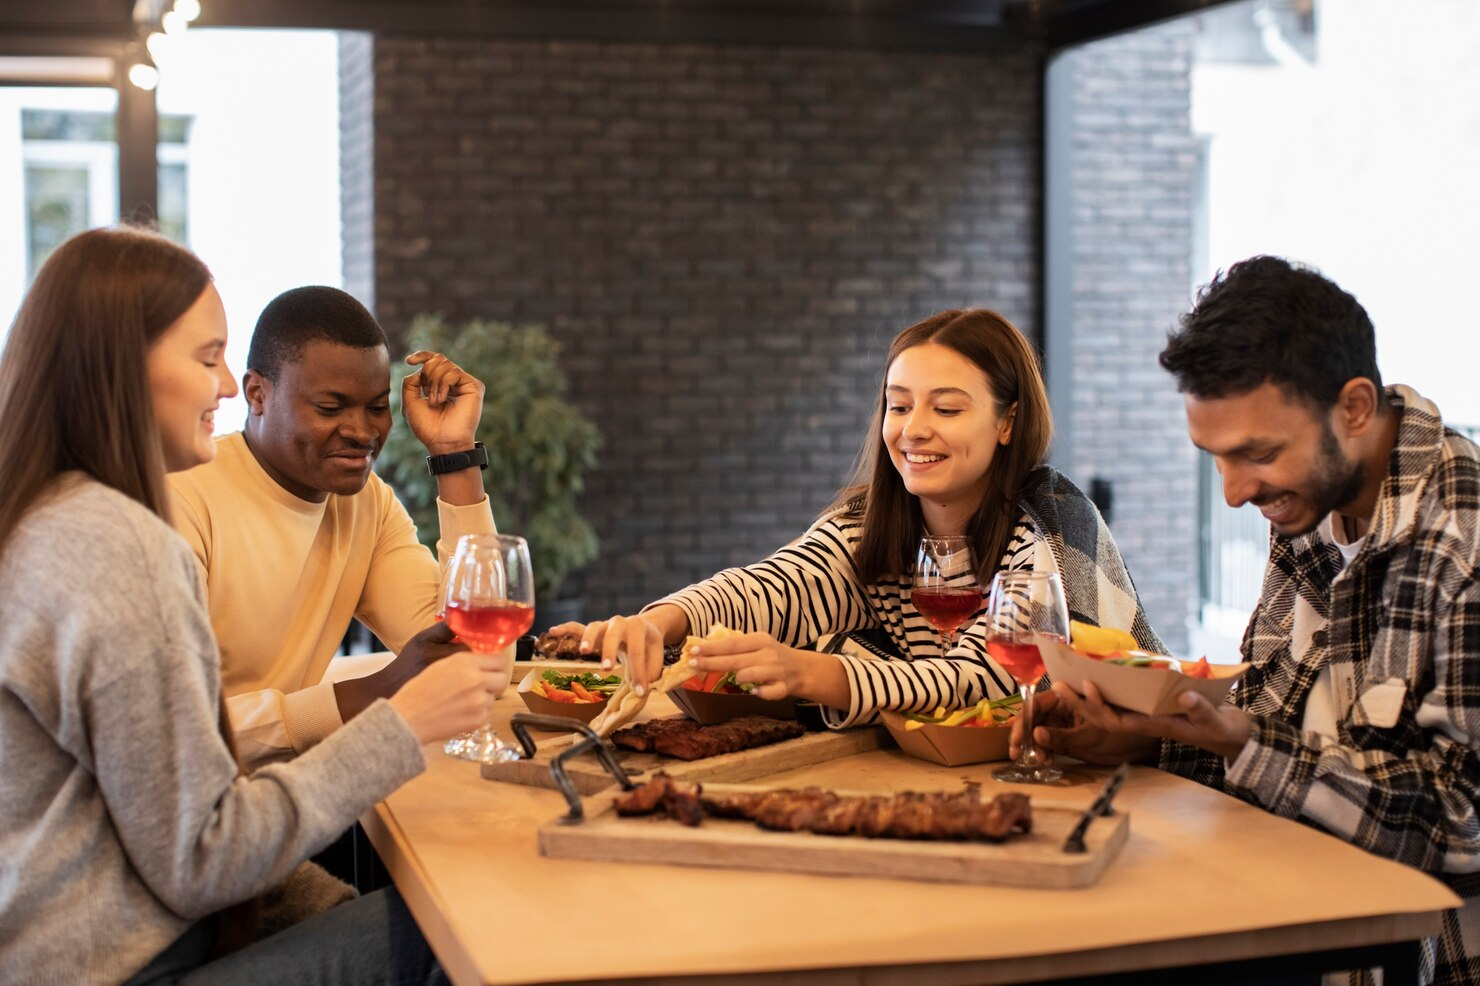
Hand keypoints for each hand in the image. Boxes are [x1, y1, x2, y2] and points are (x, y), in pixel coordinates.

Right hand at [389, 649, 506, 744]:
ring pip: (494, 697)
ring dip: (484, 699)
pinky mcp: (478, 719)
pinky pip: (487, 713)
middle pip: (503, 678)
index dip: (494, 665)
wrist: (407, 717)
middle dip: (494, 682)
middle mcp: (476, 679)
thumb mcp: (440, 665)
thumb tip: (484, 659)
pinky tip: (459, 713)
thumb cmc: (419, 690)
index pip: (498, 659)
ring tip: (462, 702)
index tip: (490, 669)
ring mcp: (479, 700)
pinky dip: (477, 714)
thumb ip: (465, 661)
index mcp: (465, 662)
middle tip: (482, 686)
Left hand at [400, 351, 485, 454]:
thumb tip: (419, 369)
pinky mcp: (474, 386)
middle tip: (426, 393)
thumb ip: (410, 383)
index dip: (422, 355)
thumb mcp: (410, 403)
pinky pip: (453, 372)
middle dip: (426, 373)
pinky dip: (443, 384)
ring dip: (434, 383)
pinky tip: (442, 399)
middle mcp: (455, 382)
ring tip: (435, 402)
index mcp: (441, 385)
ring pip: (445, 364)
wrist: (442, 442)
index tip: (409, 361)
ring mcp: (465, 384)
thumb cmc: (428, 427)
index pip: (434, 361)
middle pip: (438, 359)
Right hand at [551, 615, 667, 690]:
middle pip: (613, 633)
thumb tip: (641, 692)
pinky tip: (553, 631)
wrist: (644, 629)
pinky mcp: (594, 631)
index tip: (639, 691)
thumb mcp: (655, 658)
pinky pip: (577, 627)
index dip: (639, 672)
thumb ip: (650, 674)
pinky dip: (566, 629)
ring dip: (588, 639)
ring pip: (593, 627)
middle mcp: (620, 622)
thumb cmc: (648, 647)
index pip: (637, 651)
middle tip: (607, 668)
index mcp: (639, 627)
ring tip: (584, 652)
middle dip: (609, 650)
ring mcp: (605, 625)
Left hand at [688, 632, 849, 708]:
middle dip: (713, 662)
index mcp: (759, 640)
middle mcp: (768, 653)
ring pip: (754, 673)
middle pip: (736, 659)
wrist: (801, 668)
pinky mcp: (785, 687)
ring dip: (741, 675)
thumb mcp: (756, 645)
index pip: (731, 643)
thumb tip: (703, 649)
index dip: (712, 648)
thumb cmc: (770, 656)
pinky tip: (754, 692)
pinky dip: (762, 692)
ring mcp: (777, 670)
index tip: (693, 650)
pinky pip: (772, 691)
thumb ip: (735, 647)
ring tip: (735, 678)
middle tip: (692, 663)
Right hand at [1009, 686, 1157, 766]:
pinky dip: (1044, 751)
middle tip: (1017, 754)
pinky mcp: (1066, 737)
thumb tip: (1034, 733)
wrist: (1141, 746)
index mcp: (1066, 699)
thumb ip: (1061, 735)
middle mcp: (1062, 708)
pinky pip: (1048, 742)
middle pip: (1033, 718)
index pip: (1035, 705)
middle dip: (1024, 736)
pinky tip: (1046, 761)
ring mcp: (1063, 723)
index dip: (1022, 721)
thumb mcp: (1088, 737)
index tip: (1015, 739)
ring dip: (1034, 746)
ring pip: (1038, 732)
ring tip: (1040, 760)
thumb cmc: (1120, 734)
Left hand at [1044, 679, 1250, 761]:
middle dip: (1079, 702)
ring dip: (1084, 697)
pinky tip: (1088, 676)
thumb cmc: (1220, 728)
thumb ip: (1200, 709)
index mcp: (1151, 726)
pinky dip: (1102, 690)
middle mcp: (1141, 721)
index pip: (1117, 720)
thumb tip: (1184, 695)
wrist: (1228, 734)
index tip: (1087, 685)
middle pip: (1102, 715)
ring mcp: (1142, 715)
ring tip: (1062, 680)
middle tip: (1056, 684)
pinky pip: (1117, 700)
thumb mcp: (1214, 720)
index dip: (1099, 705)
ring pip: (1106, 708)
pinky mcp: (1146, 707)